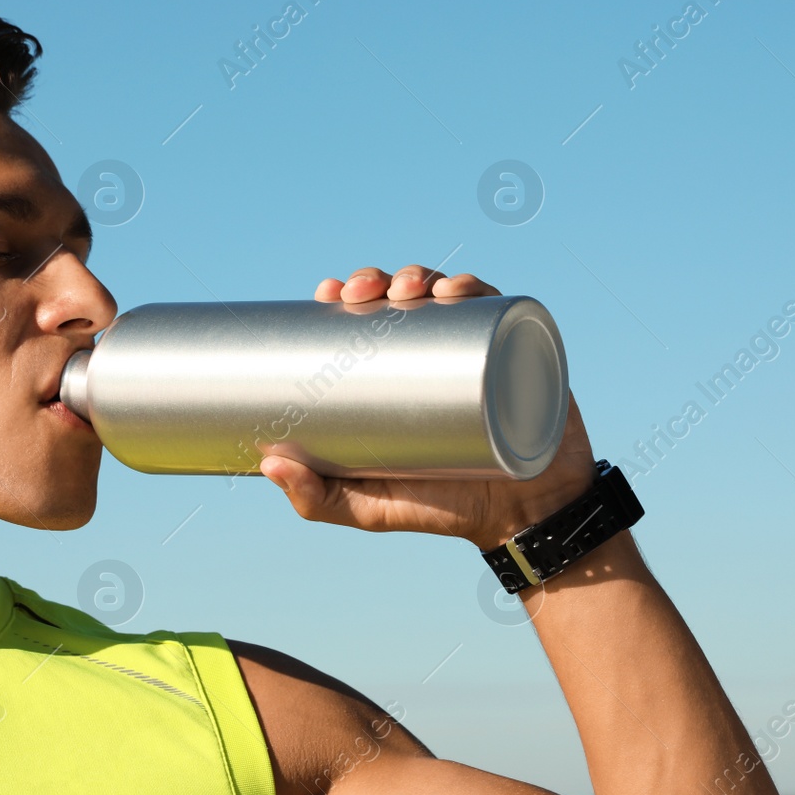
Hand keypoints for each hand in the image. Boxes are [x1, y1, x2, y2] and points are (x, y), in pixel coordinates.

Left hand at [258, 264, 597, 550]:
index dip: (346, 293)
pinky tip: (456, 290)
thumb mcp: (369, 508)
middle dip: (380, 279)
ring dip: (423, 275)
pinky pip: (498, 308)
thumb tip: (268, 463)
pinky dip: (477, 289)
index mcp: (397, 377)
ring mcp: (478, 352)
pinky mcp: (519, 354)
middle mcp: (436, 357)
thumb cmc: (442, 510)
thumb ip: (317, 499)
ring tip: (408, 290)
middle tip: (365, 292)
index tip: (329, 292)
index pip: (367, 320)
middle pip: (403, 298)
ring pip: (447, 295)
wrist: (525, 519)